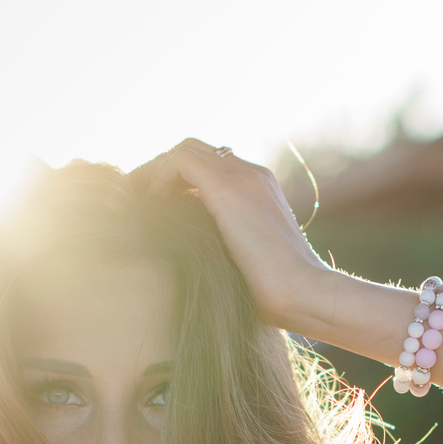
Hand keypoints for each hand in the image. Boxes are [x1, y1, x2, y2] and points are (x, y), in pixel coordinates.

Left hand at [131, 139, 337, 329]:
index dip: (177, 181)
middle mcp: (252, 174)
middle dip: (162, 172)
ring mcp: (244, 176)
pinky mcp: (230, 187)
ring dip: (156, 172)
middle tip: (138, 201)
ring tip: (139, 202)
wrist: (304, 293)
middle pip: (196, 152)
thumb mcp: (241, 259)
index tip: (154, 208)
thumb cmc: (275, 293)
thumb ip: (219, 242)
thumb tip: (182, 250)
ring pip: (186, 150)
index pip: (210, 165)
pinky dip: (159, 177)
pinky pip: (180, 161)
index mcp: (258, 188)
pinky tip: (151, 206)